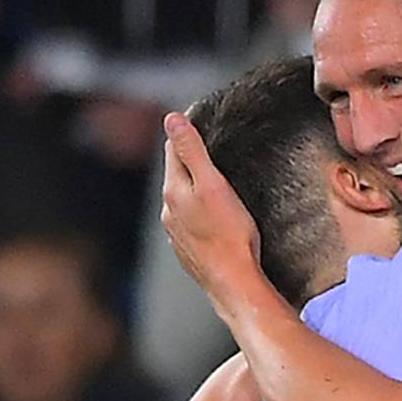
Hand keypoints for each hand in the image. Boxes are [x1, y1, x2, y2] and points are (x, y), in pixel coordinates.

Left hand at [161, 111, 261, 303]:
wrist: (233, 281)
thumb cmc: (229, 233)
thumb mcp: (213, 184)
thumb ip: (192, 151)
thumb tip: (172, 119)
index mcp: (173, 191)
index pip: (173, 150)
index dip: (186, 133)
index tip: (199, 122)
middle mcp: (169, 211)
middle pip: (176, 176)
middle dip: (189, 161)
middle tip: (210, 149)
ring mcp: (176, 233)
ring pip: (182, 201)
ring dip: (193, 189)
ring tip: (214, 183)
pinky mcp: (188, 249)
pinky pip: (189, 223)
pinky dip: (198, 214)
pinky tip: (214, 218)